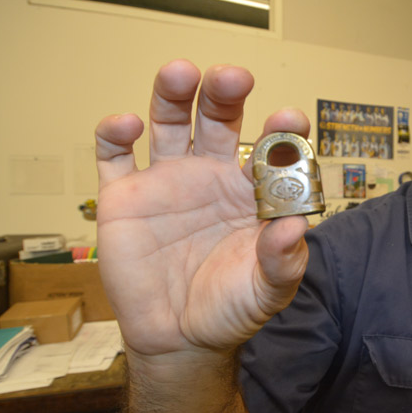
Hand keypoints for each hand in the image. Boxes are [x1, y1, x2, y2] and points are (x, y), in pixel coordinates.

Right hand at [95, 60, 309, 357]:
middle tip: (232, 77)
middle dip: (225, 93)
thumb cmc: (230, 308)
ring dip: (173, 94)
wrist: (179, 338)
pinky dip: (115, 133)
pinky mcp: (124, 196)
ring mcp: (167, 181)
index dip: (281, 131)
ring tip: (181, 74)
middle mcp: (211, 175)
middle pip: (218, 118)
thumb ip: (284, 261)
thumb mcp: (267, 291)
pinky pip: (115, 155)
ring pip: (170, 122)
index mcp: (251, 191)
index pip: (270, 149)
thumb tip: (296, 226)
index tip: (289, 118)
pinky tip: (126, 126)